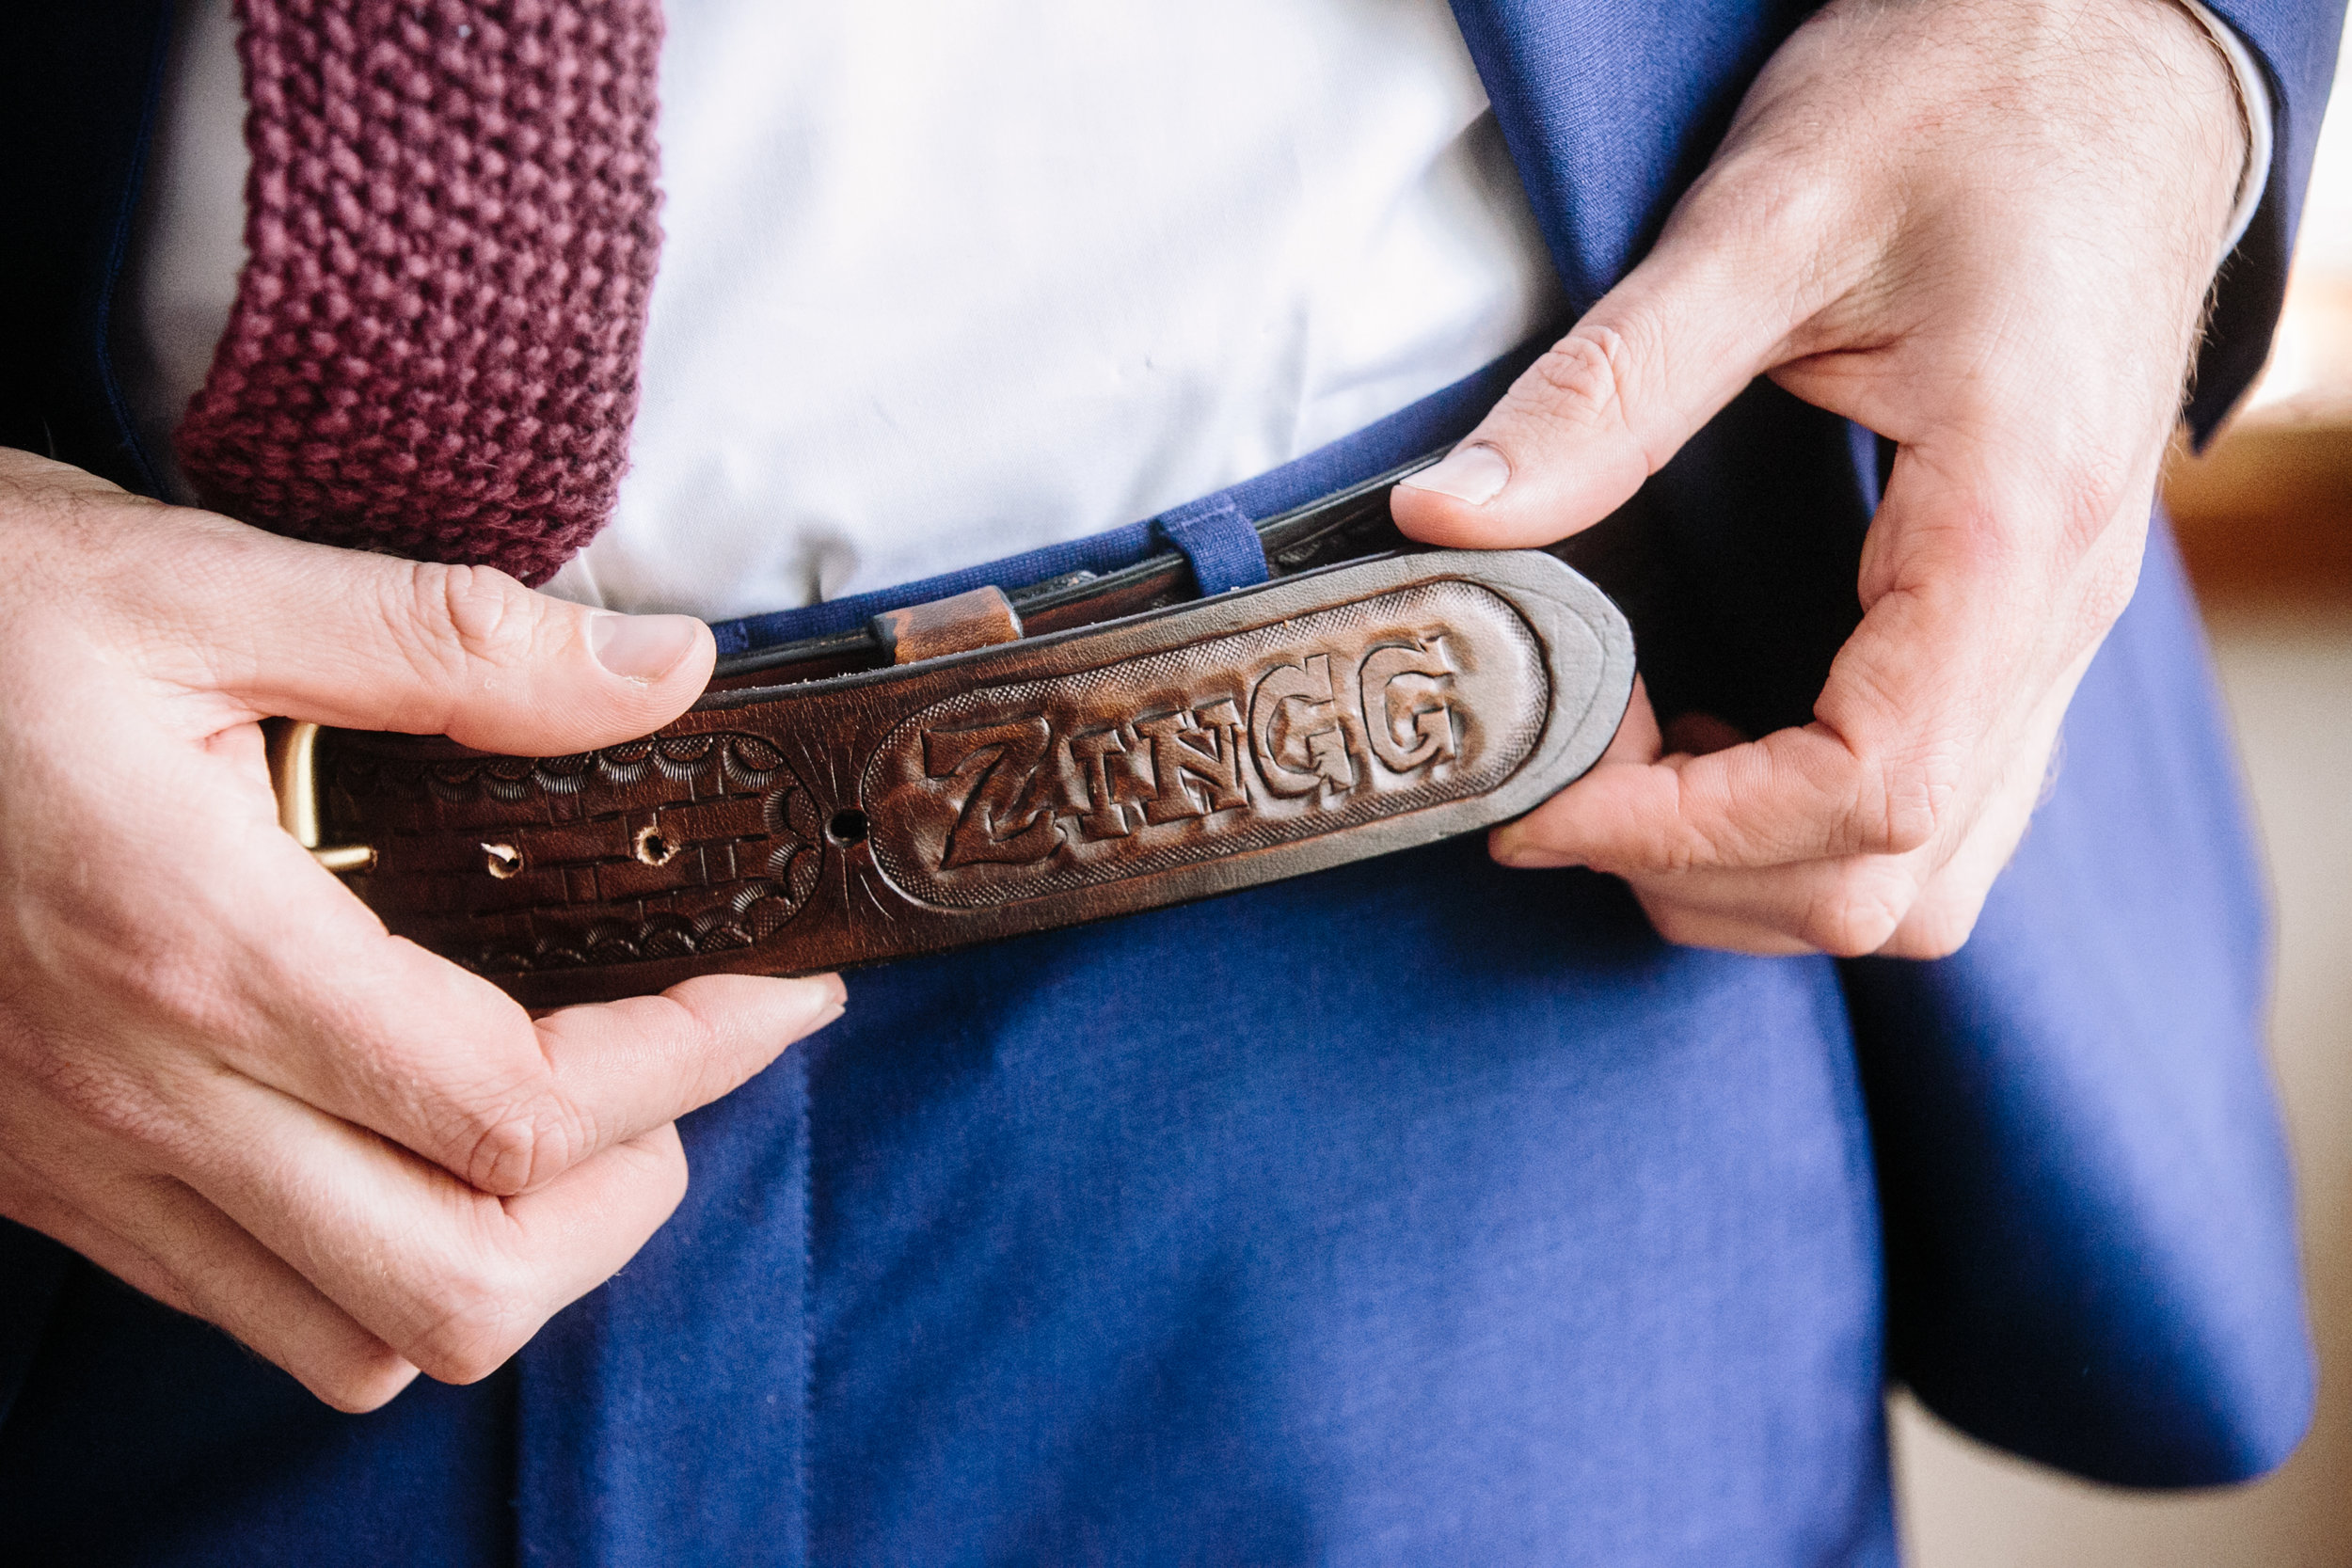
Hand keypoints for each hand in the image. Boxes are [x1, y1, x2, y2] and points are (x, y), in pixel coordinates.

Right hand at [0, 451, 843, 1409]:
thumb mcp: (190, 582)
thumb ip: (450, 638)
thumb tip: (662, 669)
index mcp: (207, 952)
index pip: (522, 1107)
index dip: (694, 1062)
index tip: (774, 992)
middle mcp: (151, 1100)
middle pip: (461, 1286)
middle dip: (626, 1201)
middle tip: (681, 1066)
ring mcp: (92, 1166)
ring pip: (355, 1340)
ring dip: (509, 1259)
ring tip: (572, 1128)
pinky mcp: (54, 1180)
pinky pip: (250, 1307)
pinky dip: (379, 1269)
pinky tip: (412, 1144)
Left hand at [1390, 0, 2246, 956]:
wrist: (2115, 53)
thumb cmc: (1967, 106)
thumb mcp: (1767, 219)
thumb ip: (1607, 386)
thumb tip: (1450, 516)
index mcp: (2010, 527)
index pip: (1863, 789)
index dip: (1682, 834)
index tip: (1539, 804)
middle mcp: (2059, 610)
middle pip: (1900, 876)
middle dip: (1705, 873)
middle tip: (1560, 784)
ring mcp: (2057, 626)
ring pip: (1933, 869)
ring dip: (1762, 871)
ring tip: (1626, 774)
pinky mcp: (2026, 616)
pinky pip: (1944, 797)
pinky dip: (1814, 823)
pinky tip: (1711, 746)